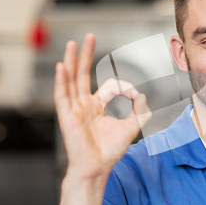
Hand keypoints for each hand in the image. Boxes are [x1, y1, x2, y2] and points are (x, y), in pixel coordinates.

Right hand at [54, 34, 150, 180]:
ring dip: (72, 61)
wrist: (97, 167)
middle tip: (89, 37)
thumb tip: (143, 96)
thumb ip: (140, 111)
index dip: (125, 88)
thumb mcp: (131, 127)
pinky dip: (62, 81)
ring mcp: (74, 108)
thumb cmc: (110, 150)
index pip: (109, 86)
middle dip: (86, 55)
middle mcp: (84, 104)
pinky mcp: (67, 116)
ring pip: (71, 80)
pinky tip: (62, 66)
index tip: (135, 96)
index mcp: (98, 106)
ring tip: (72, 45)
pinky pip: (62, 95)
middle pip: (82, 74)